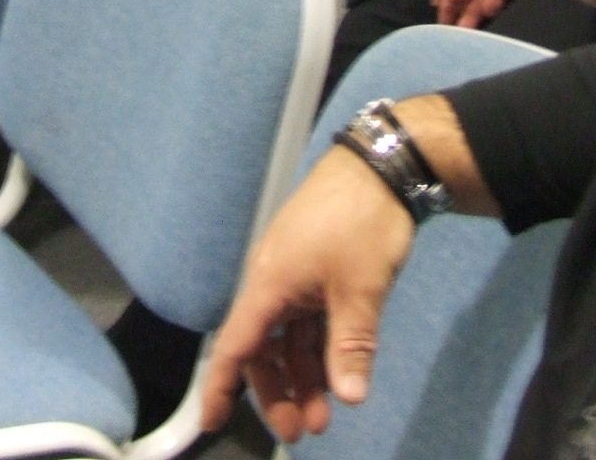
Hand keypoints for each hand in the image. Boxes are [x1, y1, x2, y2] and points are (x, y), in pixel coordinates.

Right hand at [199, 146, 415, 439]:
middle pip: (263, 348)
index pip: (236, 346)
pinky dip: (319, 348)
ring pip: (289, 337)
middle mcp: (274, 281)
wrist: (383, 165)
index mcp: (270, 284)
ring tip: (327, 413)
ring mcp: (295, 274)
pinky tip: (339, 372)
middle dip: (279, 392)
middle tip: (304, 430)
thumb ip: (351, 344)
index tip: (212, 423)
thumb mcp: (360, 289)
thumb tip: (350, 396)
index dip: (221, 387)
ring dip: (304, 375)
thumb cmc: (361, 222)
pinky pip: (307, 319)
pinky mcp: (317, 268)